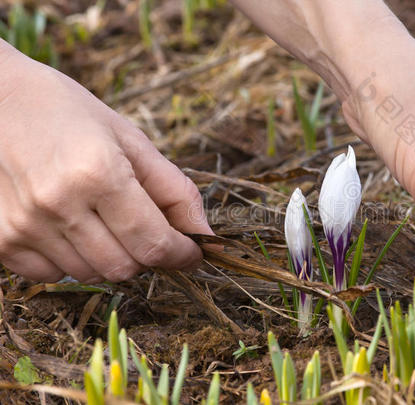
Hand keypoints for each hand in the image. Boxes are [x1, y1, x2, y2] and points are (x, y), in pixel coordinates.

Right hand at [0, 42, 213, 282]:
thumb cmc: (67, 112)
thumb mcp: (129, 139)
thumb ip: (173, 189)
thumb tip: (205, 233)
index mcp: (98, 173)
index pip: (153, 243)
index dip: (181, 255)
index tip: (192, 253)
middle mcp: (58, 204)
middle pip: (125, 267)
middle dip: (148, 255)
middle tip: (148, 230)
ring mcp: (24, 226)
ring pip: (91, 275)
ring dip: (112, 257)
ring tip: (104, 220)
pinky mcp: (0, 239)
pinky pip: (53, 275)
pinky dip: (73, 260)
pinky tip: (71, 227)